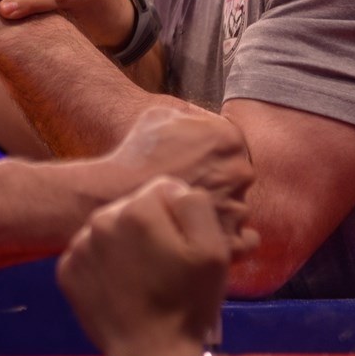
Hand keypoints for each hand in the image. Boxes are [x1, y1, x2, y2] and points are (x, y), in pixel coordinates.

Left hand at [57, 177, 234, 355]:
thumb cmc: (187, 303)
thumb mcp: (214, 249)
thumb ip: (195, 204)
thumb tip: (173, 191)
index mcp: (137, 210)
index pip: (164, 190)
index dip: (180, 217)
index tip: (184, 248)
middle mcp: (99, 220)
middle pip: (134, 207)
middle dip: (150, 228)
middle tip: (164, 266)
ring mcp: (78, 247)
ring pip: (110, 230)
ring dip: (125, 245)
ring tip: (142, 279)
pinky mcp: (66, 271)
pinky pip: (90, 254)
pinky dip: (103, 266)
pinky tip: (120, 289)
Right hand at [108, 106, 255, 244]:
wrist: (113, 194)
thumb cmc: (135, 154)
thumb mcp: (162, 114)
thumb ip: (192, 116)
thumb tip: (204, 123)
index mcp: (229, 138)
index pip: (232, 148)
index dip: (211, 158)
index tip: (194, 166)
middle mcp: (240, 171)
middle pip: (237, 178)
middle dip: (218, 183)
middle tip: (191, 188)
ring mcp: (236, 207)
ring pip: (237, 209)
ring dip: (219, 210)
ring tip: (187, 213)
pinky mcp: (228, 238)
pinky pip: (241, 241)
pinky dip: (225, 238)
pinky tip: (202, 233)